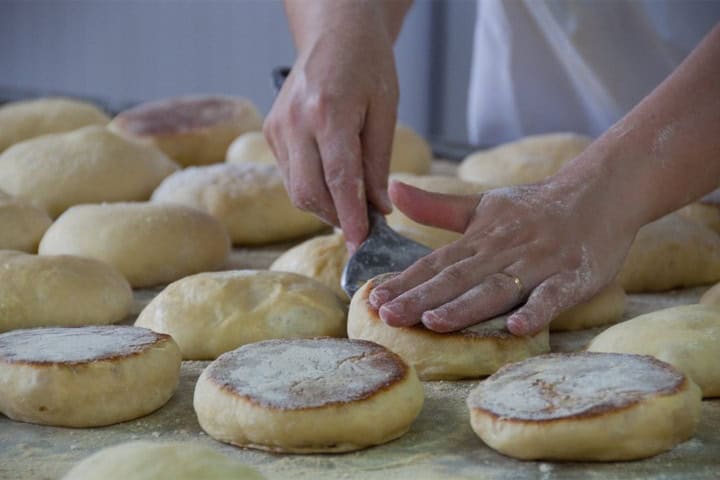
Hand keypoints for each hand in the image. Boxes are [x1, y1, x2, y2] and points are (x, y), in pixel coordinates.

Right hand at [264, 9, 398, 250]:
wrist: (333, 34)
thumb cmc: (366, 64)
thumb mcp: (385, 109)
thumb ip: (378, 163)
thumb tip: (378, 208)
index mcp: (328, 112)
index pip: (339, 179)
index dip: (351, 217)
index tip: (362, 243)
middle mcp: (295, 122)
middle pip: (310, 192)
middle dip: (337, 217)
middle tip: (365, 225)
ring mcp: (277, 128)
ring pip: (297, 190)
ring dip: (325, 206)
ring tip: (352, 204)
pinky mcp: (270, 132)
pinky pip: (290, 175)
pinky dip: (312, 188)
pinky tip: (332, 182)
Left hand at [368, 176, 638, 335]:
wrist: (599, 191)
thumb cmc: (535, 206)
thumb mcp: (483, 203)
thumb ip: (437, 207)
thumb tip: (392, 189)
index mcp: (480, 238)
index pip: (436, 263)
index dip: (405, 281)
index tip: (373, 298)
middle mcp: (503, 250)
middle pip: (458, 278)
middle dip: (421, 298)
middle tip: (388, 316)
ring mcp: (538, 263)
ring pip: (497, 288)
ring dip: (466, 306)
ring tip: (434, 322)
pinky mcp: (574, 276)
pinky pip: (554, 295)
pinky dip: (537, 310)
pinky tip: (517, 328)